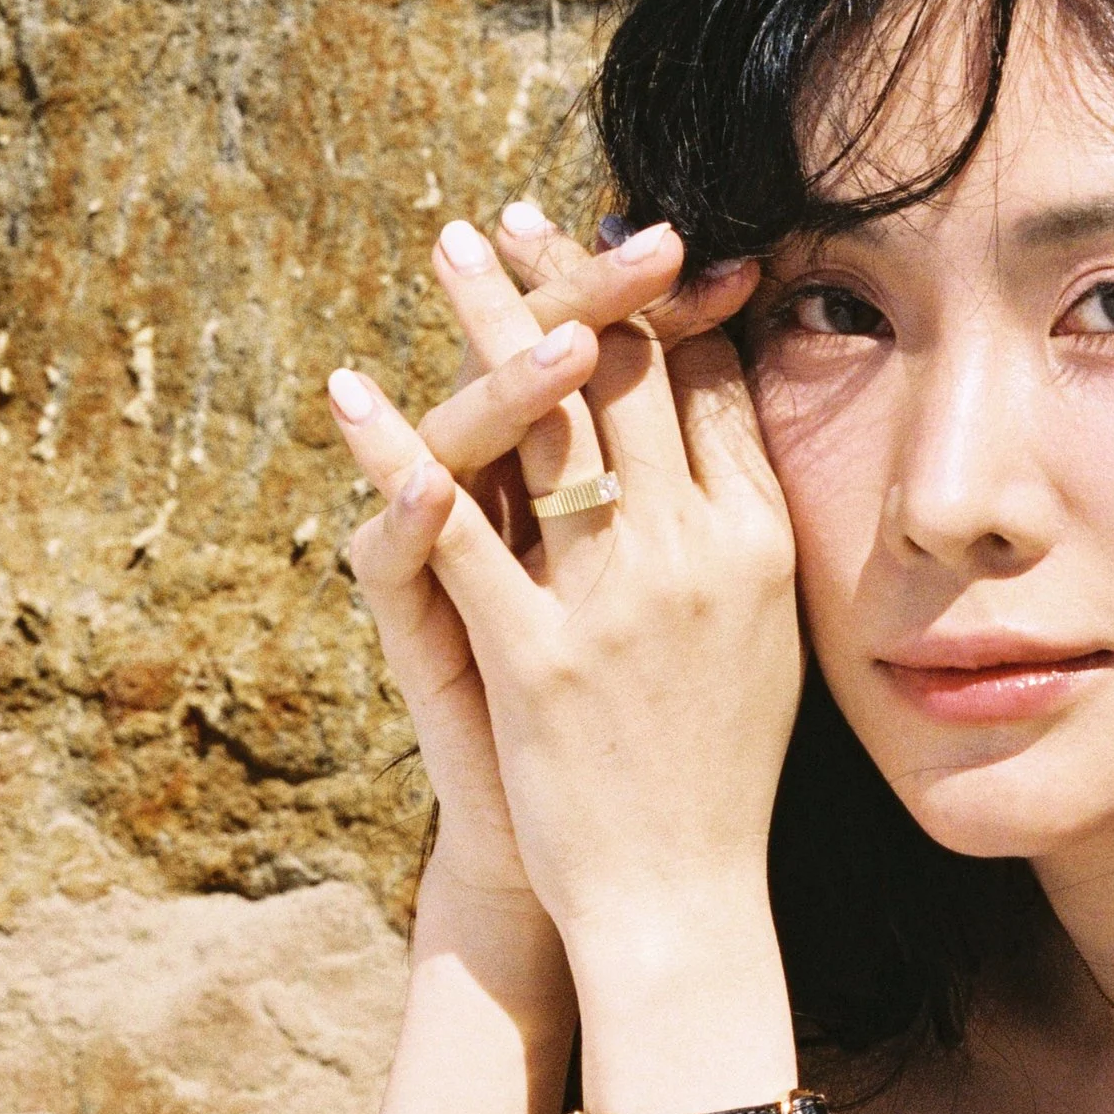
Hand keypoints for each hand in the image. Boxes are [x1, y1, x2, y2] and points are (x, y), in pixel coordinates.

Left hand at [329, 214, 795, 971]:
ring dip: (489, 318)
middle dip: (565, 280)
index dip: (650, 298)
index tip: (603, 240)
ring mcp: (620, 600)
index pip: (705, 380)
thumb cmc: (719, 769)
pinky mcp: (540, 655)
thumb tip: (719, 428)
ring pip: (550, 423)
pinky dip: (394, 455)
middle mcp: (698, 551)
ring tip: (448, 245)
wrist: (685, 897)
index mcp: (760, 538)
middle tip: (511, 216)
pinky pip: (455, 533)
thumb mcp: (765, 631)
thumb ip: (742, 525)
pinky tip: (348, 393)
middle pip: (628, 375)